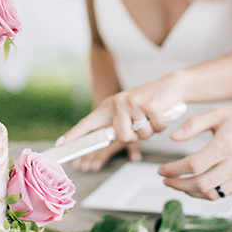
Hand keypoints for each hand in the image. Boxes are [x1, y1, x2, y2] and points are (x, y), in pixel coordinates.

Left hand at [59, 72, 186, 145]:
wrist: (171, 86)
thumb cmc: (148, 105)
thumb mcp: (128, 114)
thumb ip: (117, 127)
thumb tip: (105, 141)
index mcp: (108, 107)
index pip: (87, 123)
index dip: (73, 135)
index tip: (60, 145)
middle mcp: (117, 103)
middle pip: (121, 136)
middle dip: (135, 136)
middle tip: (142, 124)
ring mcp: (132, 102)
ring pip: (141, 134)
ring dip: (151, 130)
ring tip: (151, 116)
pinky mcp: (150, 104)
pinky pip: (156, 128)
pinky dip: (162, 125)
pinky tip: (161, 113)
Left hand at [158, 101, 231, 199]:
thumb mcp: (217, 113)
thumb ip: (193, 125)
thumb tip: (172, 138)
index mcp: (225, 145)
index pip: (192, 165)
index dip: (173, 170)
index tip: (160, 170)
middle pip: (200, 184)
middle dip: (178, 185)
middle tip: (166, 180)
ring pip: (212, 194)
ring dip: (191, 192)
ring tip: (179, 184)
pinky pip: (224, 194)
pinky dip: (208, 192)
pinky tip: (198, 184)